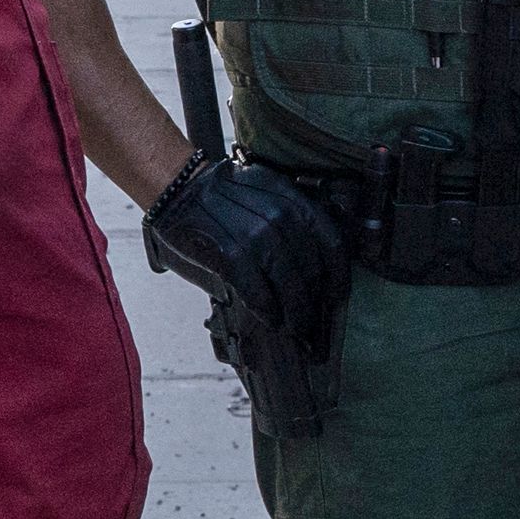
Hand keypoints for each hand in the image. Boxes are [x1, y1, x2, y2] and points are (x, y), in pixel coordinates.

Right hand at [143, 151, 347, 343]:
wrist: (180, 190)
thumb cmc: (227, 196)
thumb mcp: (270, 192)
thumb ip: (294, 219)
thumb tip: (315, 265)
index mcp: (294, 200)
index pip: (332, 244)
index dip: (339, 277)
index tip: (337, 297)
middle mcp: (280, 217)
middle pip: (311, 271)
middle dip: (314, 302)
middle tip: (314, 322)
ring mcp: (256, 236)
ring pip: (288, 286)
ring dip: (295, 314)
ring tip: (296, 329)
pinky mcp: (231, 255)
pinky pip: (258, 293)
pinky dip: (267, 311)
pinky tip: (271, 321)